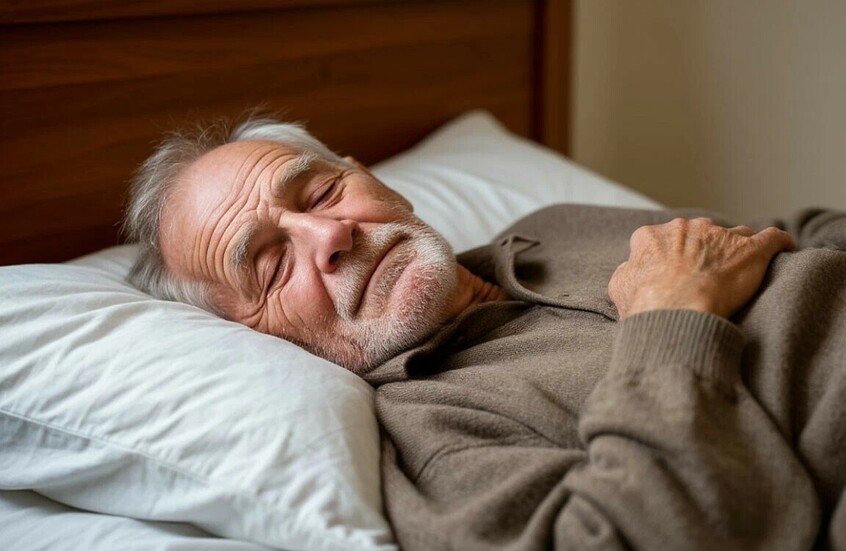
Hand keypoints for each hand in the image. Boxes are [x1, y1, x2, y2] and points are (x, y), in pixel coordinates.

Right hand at [609, 217, 794, 318]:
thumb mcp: (619, 287)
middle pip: (697, 234)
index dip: (665, 258)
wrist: (677, 310)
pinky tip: (782, 249)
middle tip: (702, 276)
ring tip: (738, 270)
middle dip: (701, 250)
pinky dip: (778, 243)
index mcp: (652, 237)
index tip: (670, 274)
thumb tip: (632, 270)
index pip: (659, 240)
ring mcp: (720, 235)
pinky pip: (773, 238)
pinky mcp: (752, 249)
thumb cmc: (646, 302)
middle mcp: (686, 227)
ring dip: (734, 249)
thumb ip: (628, 272)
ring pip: (733, 235)